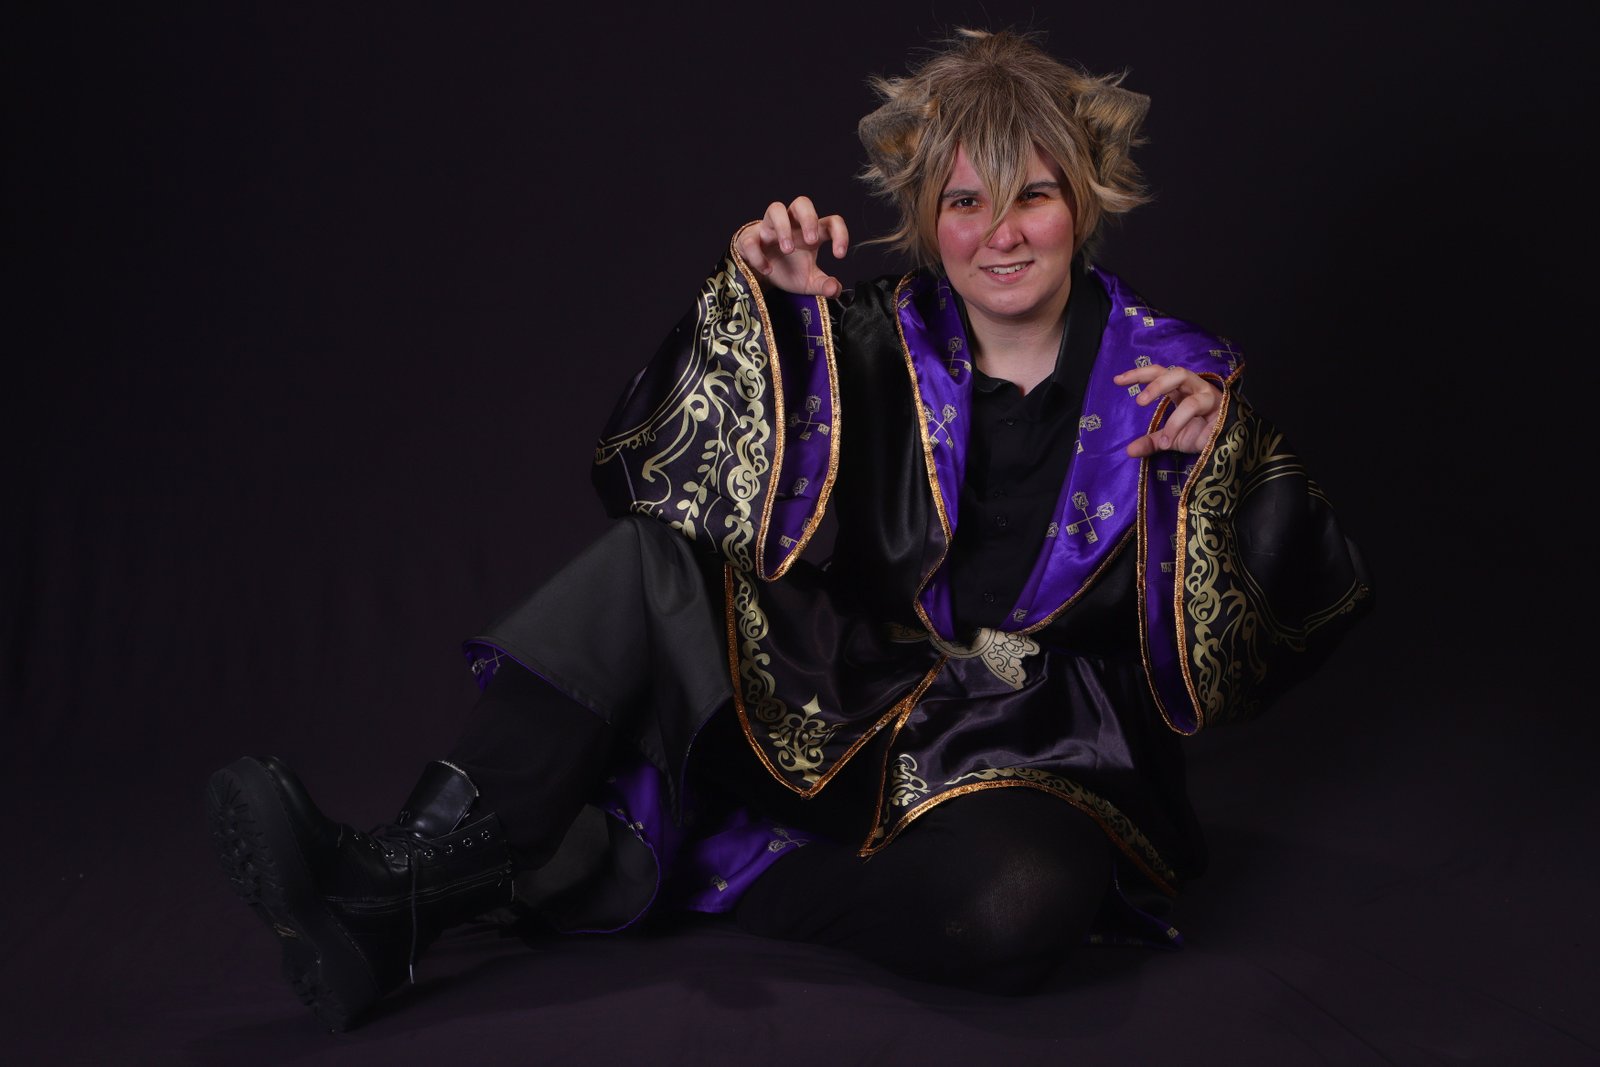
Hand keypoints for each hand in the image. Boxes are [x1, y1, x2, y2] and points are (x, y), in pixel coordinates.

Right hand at [735, 197, 849, 296]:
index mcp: (810, 233)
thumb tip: (835, 289)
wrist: (759, 275)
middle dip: (808, 218)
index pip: (831, 222)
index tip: (839, 255)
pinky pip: (751, 239)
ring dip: (783, 227)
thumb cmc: (787, 270)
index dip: (840, 233)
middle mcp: (791, 225)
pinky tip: (767, 269)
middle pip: (802, 202)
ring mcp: (769, 228)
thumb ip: (823, 285)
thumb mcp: (808, 281)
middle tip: (811, 241)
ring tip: (787, 250)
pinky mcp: (750, 238)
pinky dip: (758, 254)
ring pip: (775, 208)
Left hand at [1114, 364, 1223, 456]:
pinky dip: (1176, 422)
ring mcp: (1206, 392)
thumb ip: (1151, 442)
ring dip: (1160, 392)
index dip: (1138, 374)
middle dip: (1153, 380)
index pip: (1159, 374)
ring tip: (1144, 409)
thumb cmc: (1201, 436)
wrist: (1227, 447)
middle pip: (1173, 371)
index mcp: (1181, 391)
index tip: (1116, 380)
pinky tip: (1167, 440)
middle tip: (1137, 400)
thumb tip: (1128, 451)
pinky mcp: (1217, 402)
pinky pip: (1192, 405)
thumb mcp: (1171, 439)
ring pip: (1183, 378)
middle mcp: (1193, 387)